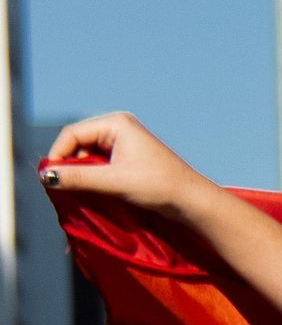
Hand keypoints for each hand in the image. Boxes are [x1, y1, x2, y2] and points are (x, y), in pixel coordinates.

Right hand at [39, 112, 214, 221]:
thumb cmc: (158, 186)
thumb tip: (46, 177)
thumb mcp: (114, 182)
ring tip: (82, 194)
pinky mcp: (128, 159)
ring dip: (82, 175)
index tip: (51, 181)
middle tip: (65, 191)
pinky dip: (93, 179)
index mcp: (116, 123)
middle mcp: (118, 128)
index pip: (72, 134)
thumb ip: (79, 178)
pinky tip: (94, 194)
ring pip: (88, 157)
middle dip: (70, 167)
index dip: (58, 156)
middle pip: (79, 144)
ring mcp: (124, 143)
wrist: (192, 201)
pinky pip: (101, 165)